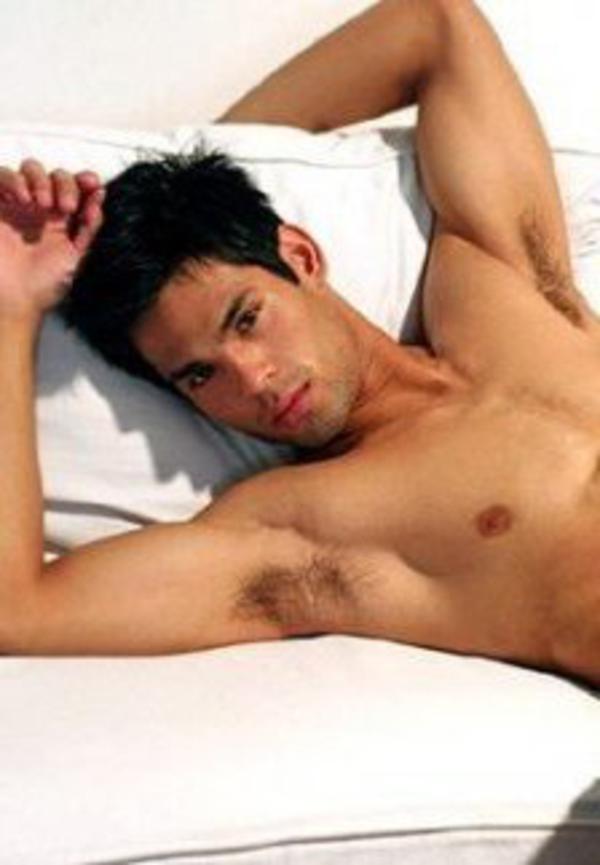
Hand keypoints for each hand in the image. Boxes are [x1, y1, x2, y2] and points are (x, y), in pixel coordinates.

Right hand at [0, 159, 104, 318]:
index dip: (85, 181)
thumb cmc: (44, 284)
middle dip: (65, 184)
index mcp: (61, 220)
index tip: (93, 184)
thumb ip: (88, 227)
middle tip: (66, 207)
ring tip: (44, 204)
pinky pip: (2, 176)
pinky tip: (23, 198)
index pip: (76, 189)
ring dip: (42, 179)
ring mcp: (17, 205)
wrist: (16, 300)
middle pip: (56, 175)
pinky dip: (14, 180)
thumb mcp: (75, 256)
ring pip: (31, 169)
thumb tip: (100, 196)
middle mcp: (40, 210)